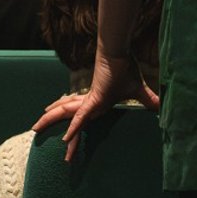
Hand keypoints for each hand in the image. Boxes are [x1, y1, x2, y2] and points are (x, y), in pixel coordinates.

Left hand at [29, 51, 158, 161]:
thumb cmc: (125, 68)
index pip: (80, 121)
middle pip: (67, 118)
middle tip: (36, 133)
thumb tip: (162, 108)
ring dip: (51, 122)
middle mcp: (89, 104)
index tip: (66, 144)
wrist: (121, 53)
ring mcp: (90, 102)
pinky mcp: (95, 99)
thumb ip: (149, 101)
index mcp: (95, 104)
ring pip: (67, 115)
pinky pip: (83, 117)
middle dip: (52, 126)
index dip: (73, 131)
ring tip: (34, 129)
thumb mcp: (139, 91)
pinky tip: (65, 139)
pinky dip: (75, 128)